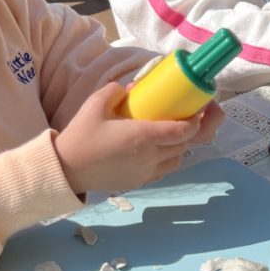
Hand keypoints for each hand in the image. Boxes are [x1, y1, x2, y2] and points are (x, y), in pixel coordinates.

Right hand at [52, 83, 224, 196]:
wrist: (66, 170)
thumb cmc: (81, 136)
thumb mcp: (95, 104)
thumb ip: (115, 91)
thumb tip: (132, 89)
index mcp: (142, 136)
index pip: (184, 130)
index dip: (198, 119)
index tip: (201, 106)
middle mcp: (150, 156)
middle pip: (187, 144)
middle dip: (201, 128)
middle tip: (203, 113)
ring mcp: (147, 171)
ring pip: (179, 158)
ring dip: (184, 143)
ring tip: (180, 128)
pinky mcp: (140, 181)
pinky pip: (166, 168)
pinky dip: (171, 156)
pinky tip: (163, 145)